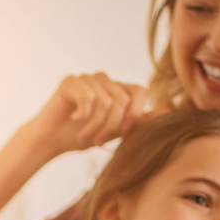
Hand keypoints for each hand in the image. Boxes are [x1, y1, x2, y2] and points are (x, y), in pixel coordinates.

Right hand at [21, 73, 151, 160]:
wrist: (50, 141)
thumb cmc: (80, 136)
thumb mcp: (115, 132)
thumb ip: (139, 121)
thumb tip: (169, 112)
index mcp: (116, 89)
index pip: (139, 91)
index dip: (134, 114)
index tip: (122, 134)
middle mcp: (104, 80)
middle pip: (123, 99)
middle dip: (112, 125)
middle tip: (99, 140)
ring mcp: (87, 78)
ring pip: (106, 100)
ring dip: (96, 125)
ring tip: (85, 136)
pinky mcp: (70, 82)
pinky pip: (88, 96)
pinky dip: (84, 115)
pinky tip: (75, 119)